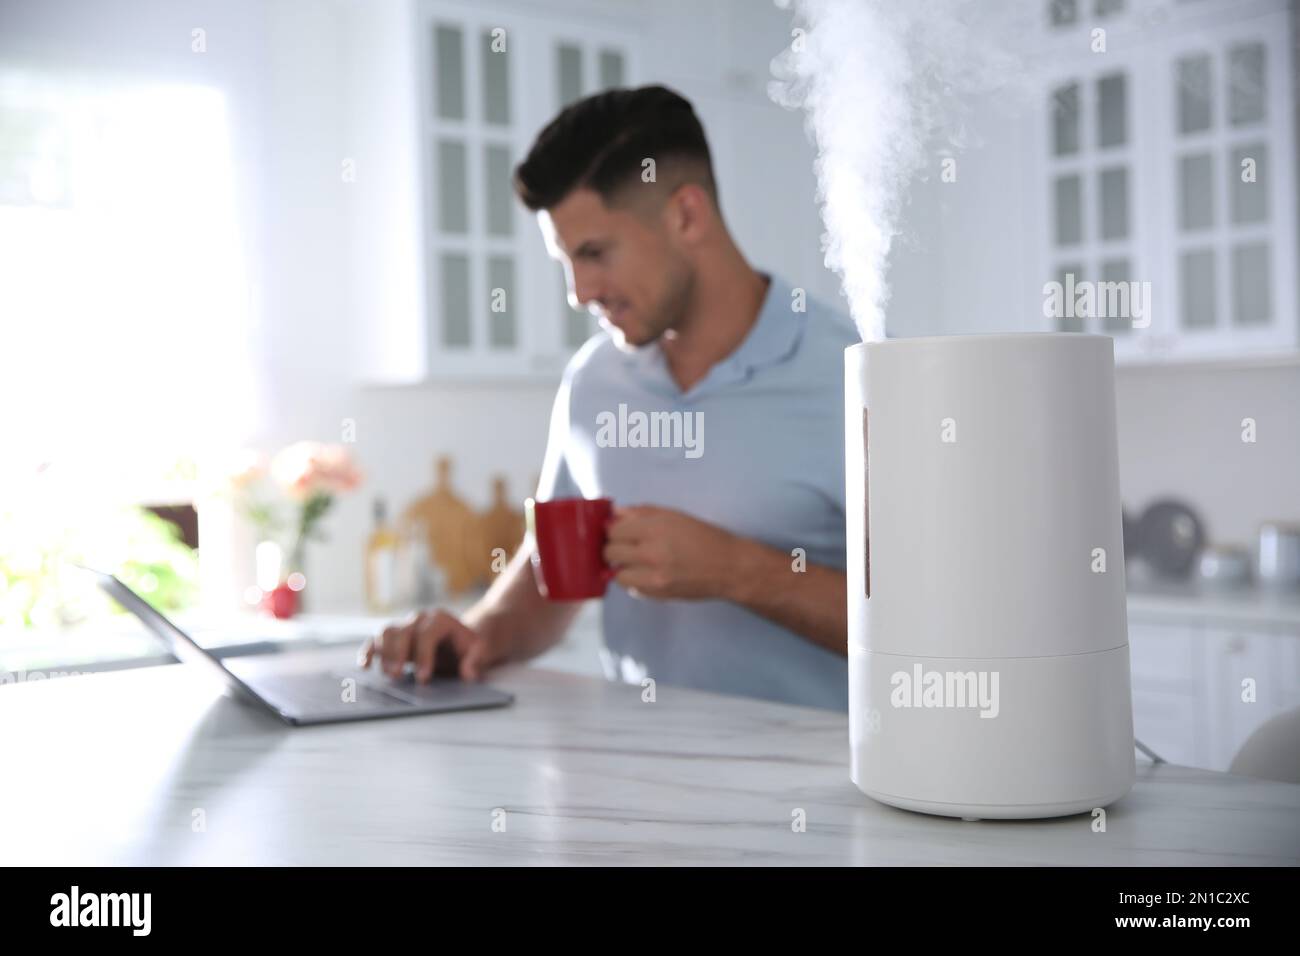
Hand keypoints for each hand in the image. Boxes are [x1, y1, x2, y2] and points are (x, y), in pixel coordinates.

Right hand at [358, 609, 504, 682]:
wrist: (460, 639)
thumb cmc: (469, 646)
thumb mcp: (480, 651)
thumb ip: (475, 660)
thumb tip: (468, 674)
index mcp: (440, 619)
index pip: (427, 634)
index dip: (424, 656)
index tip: (423, 677)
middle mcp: (419, 619)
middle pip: (402, 631)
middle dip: (398, 654)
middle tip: (396, 676)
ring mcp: (404, 627)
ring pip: (386, 632)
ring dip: (382, 653)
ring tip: (386, 674)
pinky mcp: (393, 639)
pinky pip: (376, 641)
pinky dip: (369, 651)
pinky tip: (365, 666)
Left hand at [603, 505, 741, 600]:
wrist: (728, 567)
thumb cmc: (704, 537)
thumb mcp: (675, 516)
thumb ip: (642, 513)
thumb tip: (615, 515)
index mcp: (655, 528)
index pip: (614, 530)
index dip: (615, 530)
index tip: (621, 531)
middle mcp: (651, 553)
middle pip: (610, 552)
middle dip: (614, 548)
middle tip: (626, 546)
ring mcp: (653, 577)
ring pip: (617, 574)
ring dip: (622, 568)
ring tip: (635, 562)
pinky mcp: (657, 594)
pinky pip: (632, 589)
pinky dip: (635, 581)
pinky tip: (648, 574)